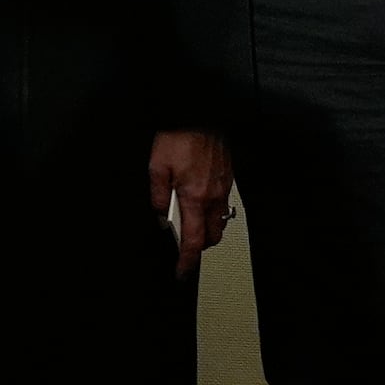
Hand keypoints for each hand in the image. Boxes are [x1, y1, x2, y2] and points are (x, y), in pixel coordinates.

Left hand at [148, 129, 232, 279]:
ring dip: (207, 229)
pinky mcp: (227, 179)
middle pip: (211, 236)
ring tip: (191, 224)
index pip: (194, 240)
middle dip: (199, 246)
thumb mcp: (156, 165)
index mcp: (194, 196)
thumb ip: (157, 194)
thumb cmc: (180, 135)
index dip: (187, 260)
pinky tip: (199, 202)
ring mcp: (223, 187)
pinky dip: (212, 212)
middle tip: (184, 246)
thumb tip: (159, 214)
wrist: (201, 114)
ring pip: (220, 222)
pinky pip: (223, 205)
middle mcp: (213, 195)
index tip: (182, 270)